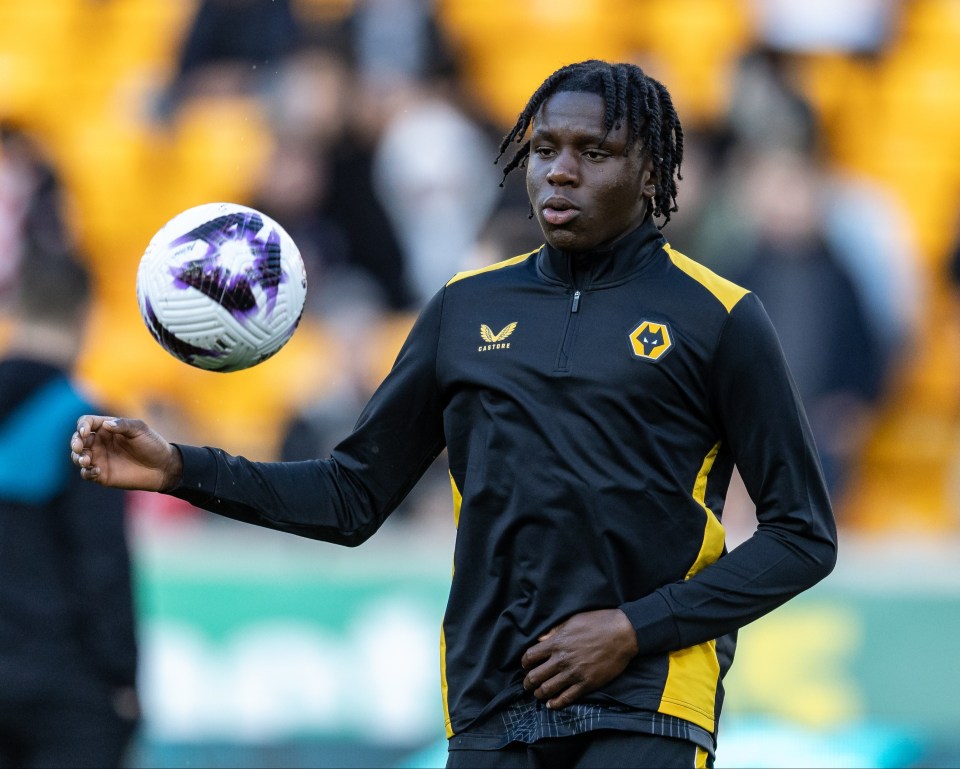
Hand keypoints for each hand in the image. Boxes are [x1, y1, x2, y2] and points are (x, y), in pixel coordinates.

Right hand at [70, 415, 182, 490]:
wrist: (163, 467)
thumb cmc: (153, 445)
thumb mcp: (140, 430)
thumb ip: (123, 425)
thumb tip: (106, 424)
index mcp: (107, 428)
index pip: (86, 423)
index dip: (82, 426)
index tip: (85, 432)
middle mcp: (100, 442)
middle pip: (77, 439)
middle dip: (75, 442)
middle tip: (79, 447)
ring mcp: (100, 458)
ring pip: (78, 457)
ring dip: (78, 457)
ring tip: (87, 460)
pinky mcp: (102, 474)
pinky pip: (86, 473)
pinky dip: (87, 472)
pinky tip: (96, 471)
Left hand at [521, 608, 638, 708]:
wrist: (622, 633)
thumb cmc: (598, 622)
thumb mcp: (572, 621)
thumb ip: (554, 631)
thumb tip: (540, 639)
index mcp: (557, 642)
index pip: (530, 657)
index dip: (524, 663)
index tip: (525, 666)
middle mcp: (562, 660)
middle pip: (535, 676)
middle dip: (528, 682)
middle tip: (527, 684)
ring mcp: (574, 673)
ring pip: (547, 690)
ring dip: (539, 694)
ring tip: (538, 694)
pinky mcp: (587, 684)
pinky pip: (566, 698)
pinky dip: (556, 703)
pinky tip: (551, 704)